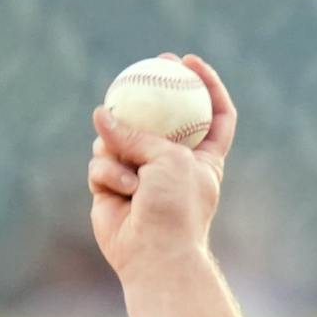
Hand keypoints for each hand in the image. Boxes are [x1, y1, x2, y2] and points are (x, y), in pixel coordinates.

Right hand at [87, 52, 236, 277]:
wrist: (154, 254)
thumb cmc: (175, 208)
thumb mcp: (169, 159)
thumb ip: (139, 133)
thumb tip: (101, 116)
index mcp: (204, 157)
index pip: (216, 115)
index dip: (208, 84)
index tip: (190, 61)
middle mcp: (173, 163)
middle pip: (164, 117)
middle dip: (153, 90)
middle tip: (146, 66)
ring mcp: (141, 174)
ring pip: (120, 138)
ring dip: (122, 149)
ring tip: (133, 171)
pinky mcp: (111, 187)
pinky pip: (101, 164)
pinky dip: (110, 174)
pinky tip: (120, 192)